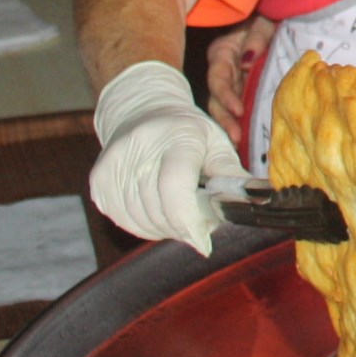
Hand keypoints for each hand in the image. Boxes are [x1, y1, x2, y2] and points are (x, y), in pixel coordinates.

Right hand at [90, 60, 246, 254]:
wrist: (141, 113)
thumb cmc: (187, 132)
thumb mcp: (217, 145)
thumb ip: (232, 177)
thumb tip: (256, 205)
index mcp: (174, 137)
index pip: (174, 187)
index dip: (188, 221)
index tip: (203, 244)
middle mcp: (138, 149)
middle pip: (159, 210)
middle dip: (184, 227)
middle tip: (199, 224)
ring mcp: (113, 166)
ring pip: (142, 221)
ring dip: (166, 228)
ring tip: (180, 212)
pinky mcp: (99, 182)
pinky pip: (125, 221)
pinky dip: (146, 225)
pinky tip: (158, 210)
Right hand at [204, 15, 277, 141]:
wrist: (275, 19)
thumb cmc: (267, 19)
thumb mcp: (263, 23)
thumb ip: (256, 38)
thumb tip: (247, 62)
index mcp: (222, 53)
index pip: (218, 78)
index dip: (225, 96)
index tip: (239, 110)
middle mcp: (223, 70)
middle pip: (216, 99)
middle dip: (225, 119)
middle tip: (236, 138)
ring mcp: (232, 81)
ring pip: (224, 107)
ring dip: (230, 125)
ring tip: (239, 144)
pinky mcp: (242, 90)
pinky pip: (238, 108)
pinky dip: (240, 122)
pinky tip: (246, 138)